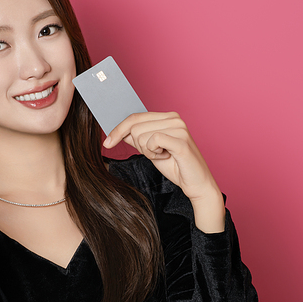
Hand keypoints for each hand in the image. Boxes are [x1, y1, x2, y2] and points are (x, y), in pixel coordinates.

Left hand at [103, 112, 225, 231]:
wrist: (196, 184)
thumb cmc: (176, 166)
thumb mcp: (151, 151)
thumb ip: (137, 139)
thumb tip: (119, 132)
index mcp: (167, 117)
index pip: (135, 117)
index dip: (118, 130)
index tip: (107, 143)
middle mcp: (174, 118)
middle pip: (135, 127)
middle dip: (139, 146)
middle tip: (156, 154)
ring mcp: (179, 128)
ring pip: (141, 135)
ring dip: (148, 151)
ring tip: (163, 155)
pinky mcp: (181, 140)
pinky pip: (152, 141)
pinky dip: (154, 153)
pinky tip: (166, 156)